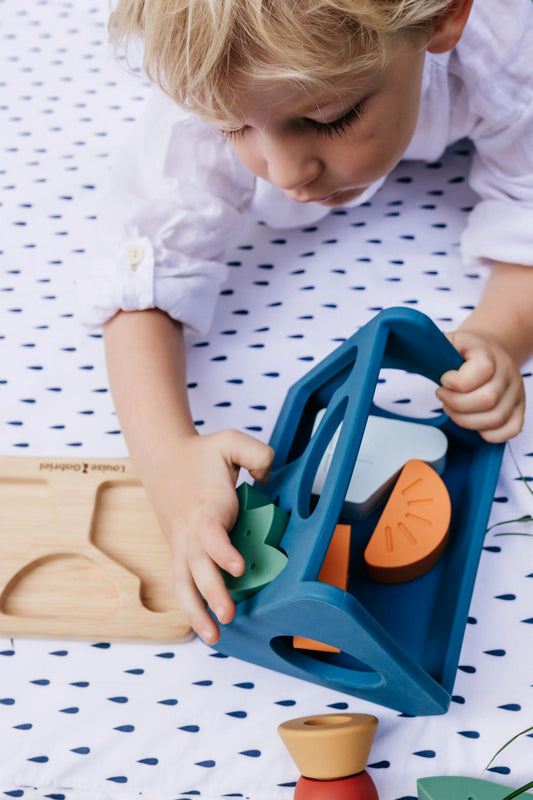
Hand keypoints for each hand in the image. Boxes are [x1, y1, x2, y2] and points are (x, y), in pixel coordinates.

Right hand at [164, 430, 273, 644]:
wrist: (163, 457)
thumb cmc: (201, 453)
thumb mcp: (230, 440)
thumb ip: (256, 453)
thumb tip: (267, 476)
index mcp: (206, 505)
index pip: (209, 532)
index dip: (222, 551)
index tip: (239, 567)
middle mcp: (190, 530)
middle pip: (195, 566)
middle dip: (211, 592)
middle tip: (229, 614)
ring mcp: (181, 544)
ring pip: (182, 582)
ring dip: (195, 611)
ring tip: (214, 636)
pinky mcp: (178, 552)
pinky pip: (179, 583)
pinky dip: (188, 607)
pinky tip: (204, 627)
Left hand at [435, 330, 524, 442]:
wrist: (489, 351)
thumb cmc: (465, 351)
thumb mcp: (451, 341)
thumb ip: (437, 348)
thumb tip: (422, 355)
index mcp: (490, 354)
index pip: (482, 370)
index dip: (456, 381)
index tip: (444, 380)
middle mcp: (507, 374)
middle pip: (487, 399)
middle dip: (456, 404)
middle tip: (443, 397)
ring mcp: (515, 393)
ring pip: (496, 418)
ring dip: (466, 420)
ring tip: (453, 409)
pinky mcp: (518, 409)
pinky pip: (511, 430)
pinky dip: (489, 433)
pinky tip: (473, 421)